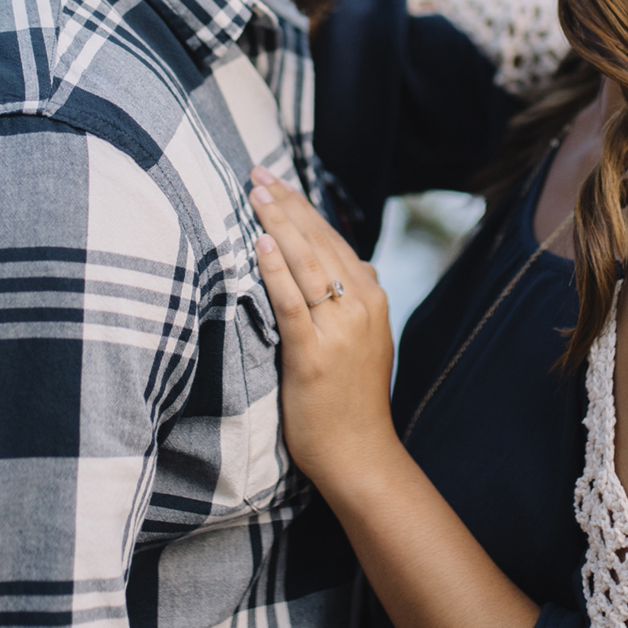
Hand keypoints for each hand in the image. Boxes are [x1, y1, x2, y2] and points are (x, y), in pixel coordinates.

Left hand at [248, 167, 398, 493]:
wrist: (360, 453)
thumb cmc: (352, 400)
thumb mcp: (366, 340)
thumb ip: (356, 302)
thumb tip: (351, 267)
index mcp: (372, 298)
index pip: (333, 240)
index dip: (302, 207)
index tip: (276, 181)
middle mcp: (361, 306)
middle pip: (318, 242)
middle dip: (286, 204)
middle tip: (258, 173)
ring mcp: (339, 329)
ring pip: (307, 263)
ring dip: (279, 224)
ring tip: (255, 194)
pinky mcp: (314, 354)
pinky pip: (292, 303)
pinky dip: (276, 270)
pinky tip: (261, 243)